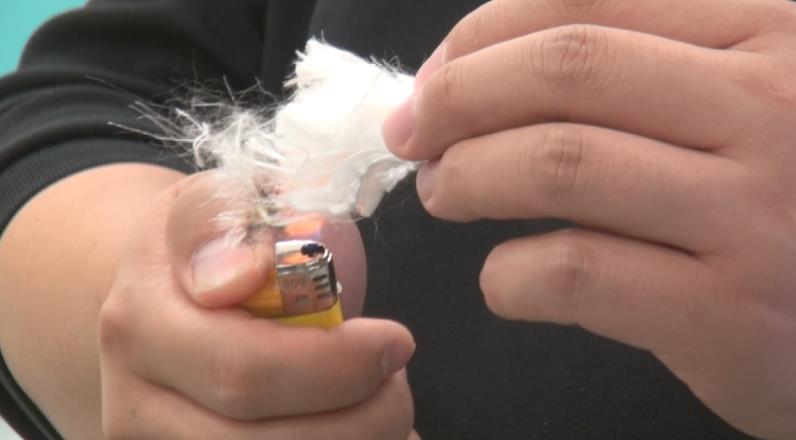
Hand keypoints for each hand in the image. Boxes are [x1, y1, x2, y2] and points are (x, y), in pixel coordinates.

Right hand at [98, 172, 415, 438]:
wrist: (153, 304)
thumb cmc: (204, 250)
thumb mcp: (211, 206)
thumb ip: (222, 222)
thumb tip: (240, 275)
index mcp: (141, 323)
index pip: (245, 368)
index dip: (335, 367)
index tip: (394, 342)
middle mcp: (135, 405)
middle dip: (363, 420)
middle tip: (399, 382)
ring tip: (384, 407)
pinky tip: (364, 433)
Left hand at [384, 0, 795, 437]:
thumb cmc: (773, 198)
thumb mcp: (728, 100)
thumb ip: (633, 64)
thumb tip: (471, 67)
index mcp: (767, 31)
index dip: (481, 37)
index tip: (434, 80)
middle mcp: (774, 107)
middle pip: (564, 70)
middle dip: (456, 100)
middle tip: (415, 137)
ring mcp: (757, 212)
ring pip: (559, 162)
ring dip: (468, 178)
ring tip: (446, 194)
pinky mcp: (731, 312)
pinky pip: (577, 271)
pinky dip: (509, 277)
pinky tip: (505, 281)